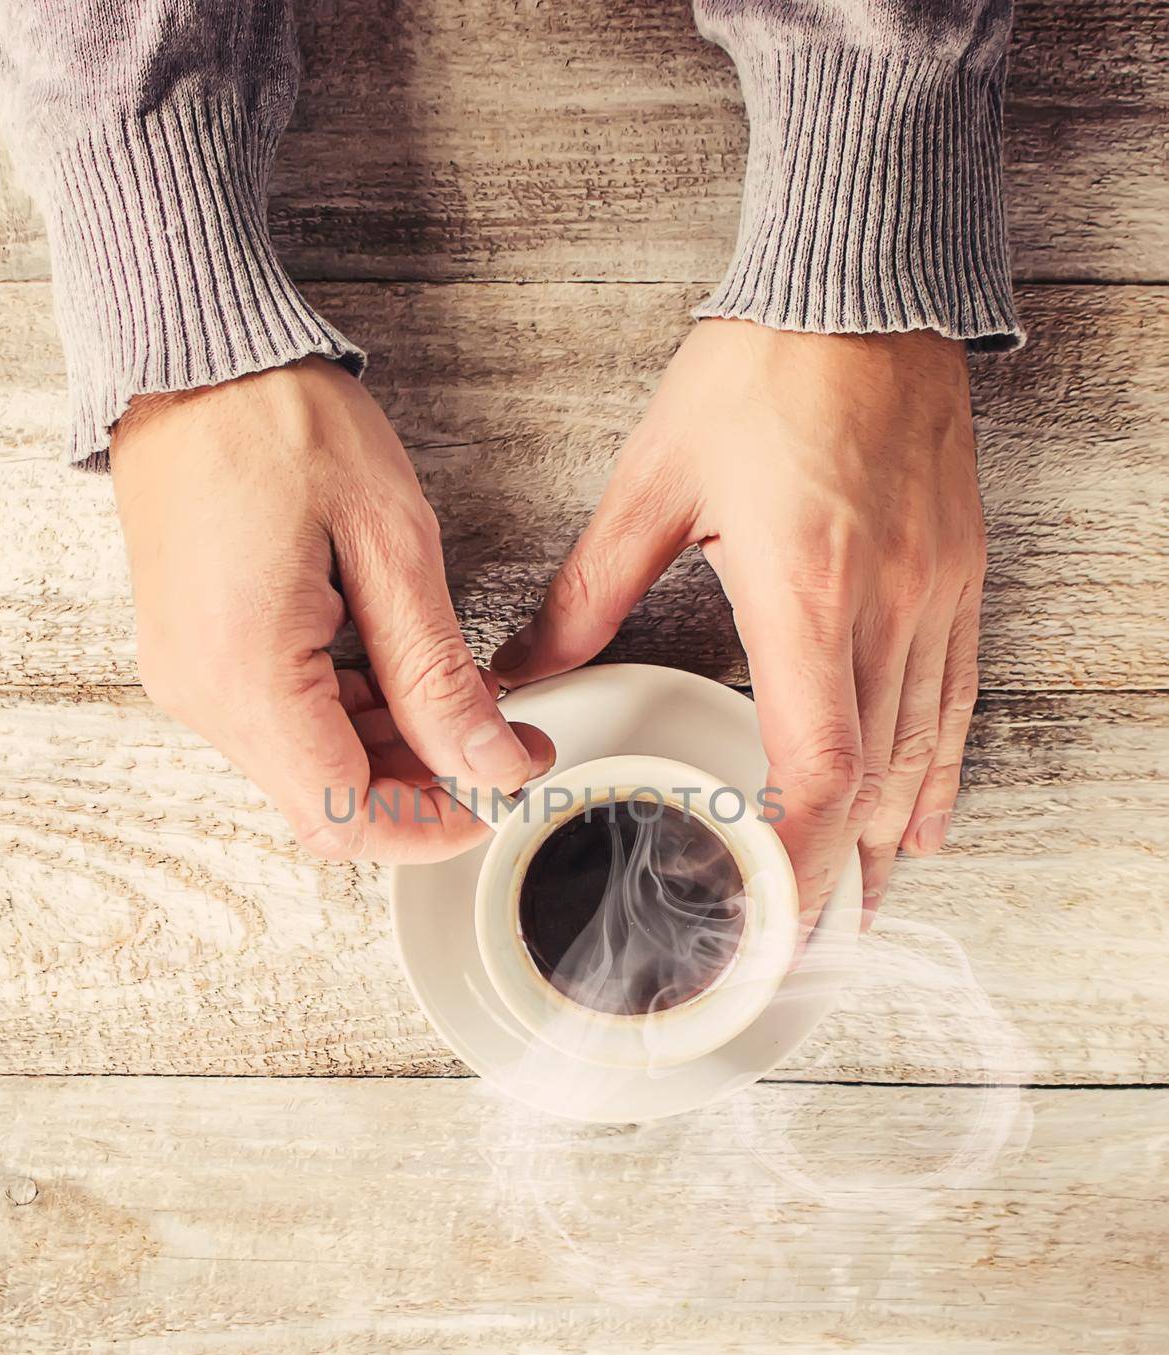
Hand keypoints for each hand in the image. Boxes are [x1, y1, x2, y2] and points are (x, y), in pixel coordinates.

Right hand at [112, 357, 552, 863]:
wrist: (190, 354)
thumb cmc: (280, 420)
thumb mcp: (390, 544)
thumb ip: (436, 674)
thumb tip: (485, 763)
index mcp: (246, 675)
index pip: (347, 815)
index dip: (436, 824)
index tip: (501, 786)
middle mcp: (202, 693)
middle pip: (326, 802)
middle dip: (424, 786)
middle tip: (500, 738)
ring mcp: (191, 676)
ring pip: (307, 767)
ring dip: (392, 751)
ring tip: (461, 694)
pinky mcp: (196, 653)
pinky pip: (282, 722)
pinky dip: (350, 716)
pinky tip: (400, 674)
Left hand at [492, 321, 984, 927]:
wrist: (863, 287)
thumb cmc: (763, 373)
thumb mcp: (654, 482)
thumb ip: (587, 592)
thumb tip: (523, 665)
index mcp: (804, 594)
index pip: (820, 767)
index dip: (800, 858)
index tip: (769, 912)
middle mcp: (882, 608)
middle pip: (877, 785)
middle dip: (842, 876)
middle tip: (806, 941)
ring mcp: (931, 593)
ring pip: (924, 752)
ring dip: (895, 840)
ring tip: (866, 905)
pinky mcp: (955, 574)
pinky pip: (956, 696)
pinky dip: (939, 769)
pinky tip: (926, 814)